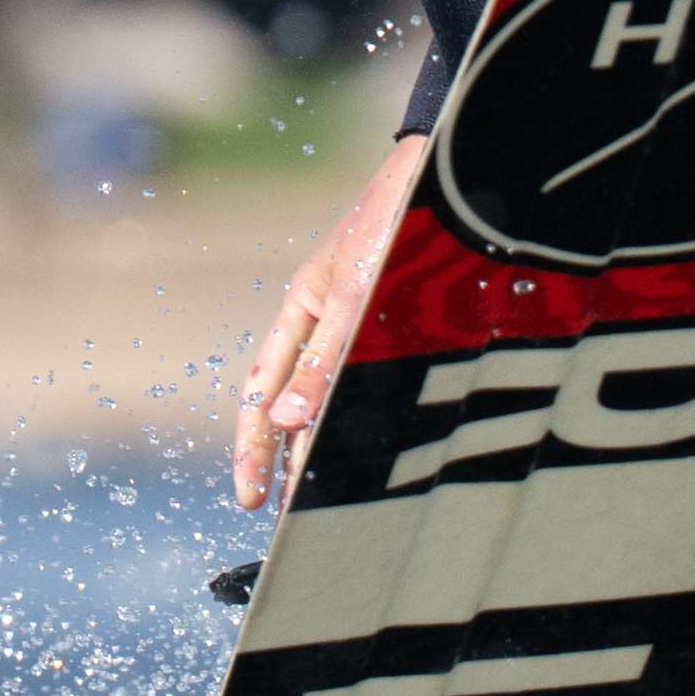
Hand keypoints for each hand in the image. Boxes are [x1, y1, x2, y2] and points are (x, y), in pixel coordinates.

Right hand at [230, 128, 433, 509]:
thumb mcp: (356, 296)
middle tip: (283, 518)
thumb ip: (324, 362)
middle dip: (284, 460)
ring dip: (321, 448)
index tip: (248, 497)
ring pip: (330, 400)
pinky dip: (360, 419)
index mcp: (301, 309)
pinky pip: (367, 385)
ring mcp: (360, 325)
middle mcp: (325, 321)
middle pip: (292, 405)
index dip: (253, 447)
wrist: (446, 176)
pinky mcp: (397, 328)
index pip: (261, 392)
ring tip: (316, 502)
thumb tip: (285, 424)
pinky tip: (365, 451)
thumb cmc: (393, 222)